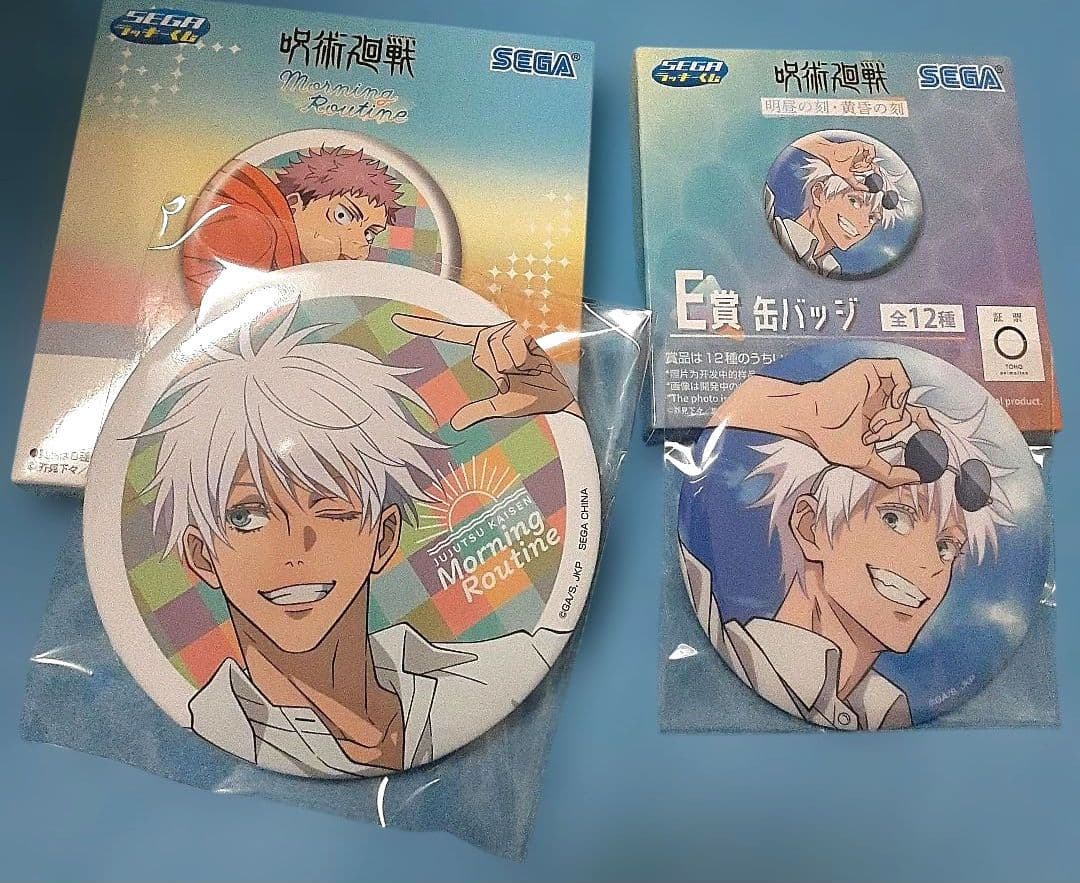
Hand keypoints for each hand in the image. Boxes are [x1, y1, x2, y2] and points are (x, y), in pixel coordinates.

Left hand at [391, 315, 575, 429]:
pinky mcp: (520, 332)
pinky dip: (519, 360)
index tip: (397, 320)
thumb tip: (454, 426)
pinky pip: (511, 346)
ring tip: (525, 370)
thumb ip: (478, 412)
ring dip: (510, 365)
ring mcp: (506, 332)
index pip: (448, 334)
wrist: (558, 398)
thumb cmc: (530, 399)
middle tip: (513, 378)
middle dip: (497, 369)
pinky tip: (531, 363)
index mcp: (482, 349)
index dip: (423, 327)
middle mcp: (491, 336)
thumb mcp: (501, 406)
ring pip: (496, 349)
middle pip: (481, 350)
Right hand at [795, 358, 937, 486]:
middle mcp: (878, 401)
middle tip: (928, 433)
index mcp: (876, 418)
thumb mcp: (864, 461)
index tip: (933, 441)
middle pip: (914, 408)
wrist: (810, 420)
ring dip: (893, 418)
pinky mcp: (871, 370)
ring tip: (872, 426)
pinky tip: (886, 405)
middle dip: (922, 424)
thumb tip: (915, 478)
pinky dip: (899, 391)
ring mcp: (875, 385)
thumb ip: (889, 473)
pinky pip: (899, 374)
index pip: (910, 419)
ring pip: (905, 398)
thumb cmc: (827, 438)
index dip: (926, 428)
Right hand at [819, 139, 876, 189]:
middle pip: (872, 163)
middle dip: (873, 169)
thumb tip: (865, 189)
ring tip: (866, 164)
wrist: (831, 155)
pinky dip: (871, 153)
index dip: (874, 173)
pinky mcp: (861, 145)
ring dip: (871, 161)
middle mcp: (860, 159)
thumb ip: (856, 184)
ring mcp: (861, 152)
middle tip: (873, 171)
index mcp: (857, 166)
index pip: (870, 170)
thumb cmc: (835, 164)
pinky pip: (871, 148)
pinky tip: (867, 158)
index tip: (876, 177)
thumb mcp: (847, 177)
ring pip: (873, 156)